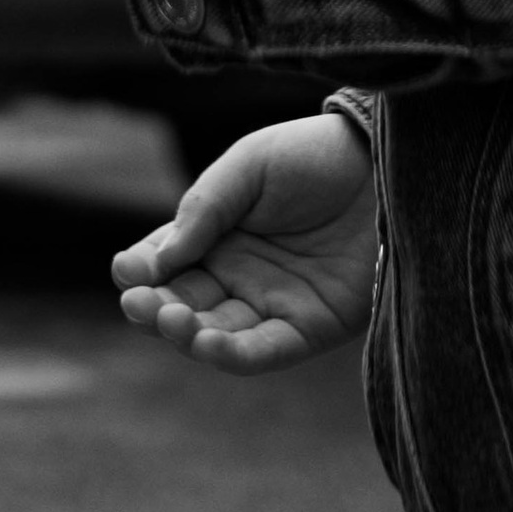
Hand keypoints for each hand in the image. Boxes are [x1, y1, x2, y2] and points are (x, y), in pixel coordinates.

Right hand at [112, 111, 377, 374]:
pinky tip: (207, 344)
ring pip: (216, 333)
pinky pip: (264, 351)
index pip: (165, 262)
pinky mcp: (309, 328)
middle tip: (140, 303)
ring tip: (171, 320)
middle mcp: (238, 274)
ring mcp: (272, 304)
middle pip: (184, 303)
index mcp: (216, 233)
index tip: (126, 270)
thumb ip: (203, 208)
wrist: (386, 166)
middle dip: (155, 308)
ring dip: (187, 335)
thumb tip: (157, 259)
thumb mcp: (249, 166)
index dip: (141, 270)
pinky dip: (232, 354)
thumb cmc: (315, 157)